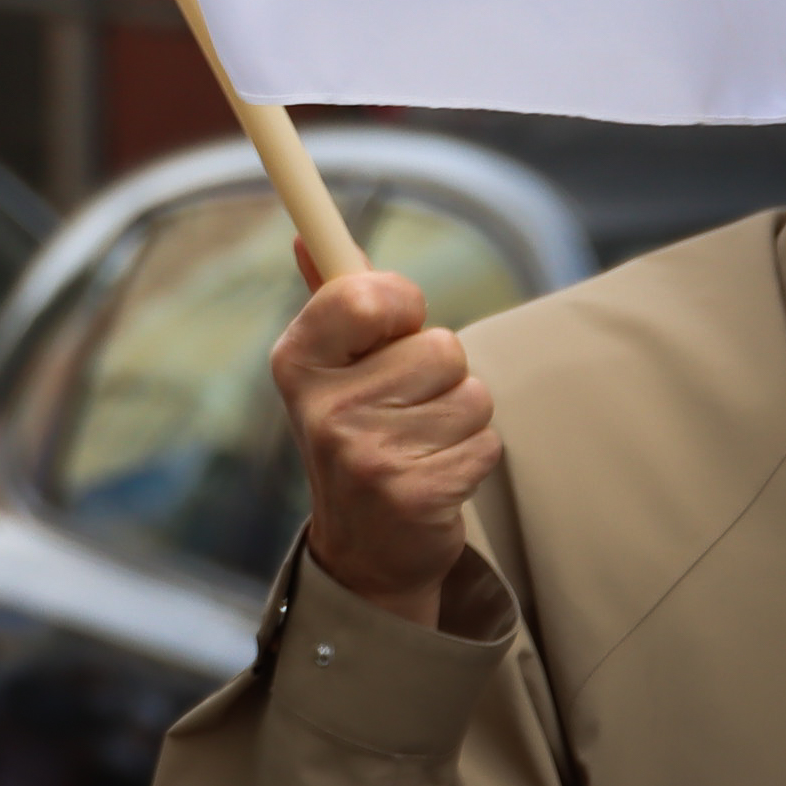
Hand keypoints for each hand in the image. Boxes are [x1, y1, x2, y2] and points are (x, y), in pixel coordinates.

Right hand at [269, 269, 497, 632]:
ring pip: (472, 394)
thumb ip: (333, 299)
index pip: (365, 292)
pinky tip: (437, 473)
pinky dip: (474, 455)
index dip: (399, 302)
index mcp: (298, 361)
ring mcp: (368, 454)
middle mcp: (325, 407)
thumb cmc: (356, 435)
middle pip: (439, 346)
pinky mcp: (416, 494)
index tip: (396, 323)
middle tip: (405, 405)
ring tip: (424, 441)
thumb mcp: (330, 369)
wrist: (365, 552)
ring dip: (462, 416)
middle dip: (439, 373)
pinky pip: (487, 441)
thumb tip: (308, 234)